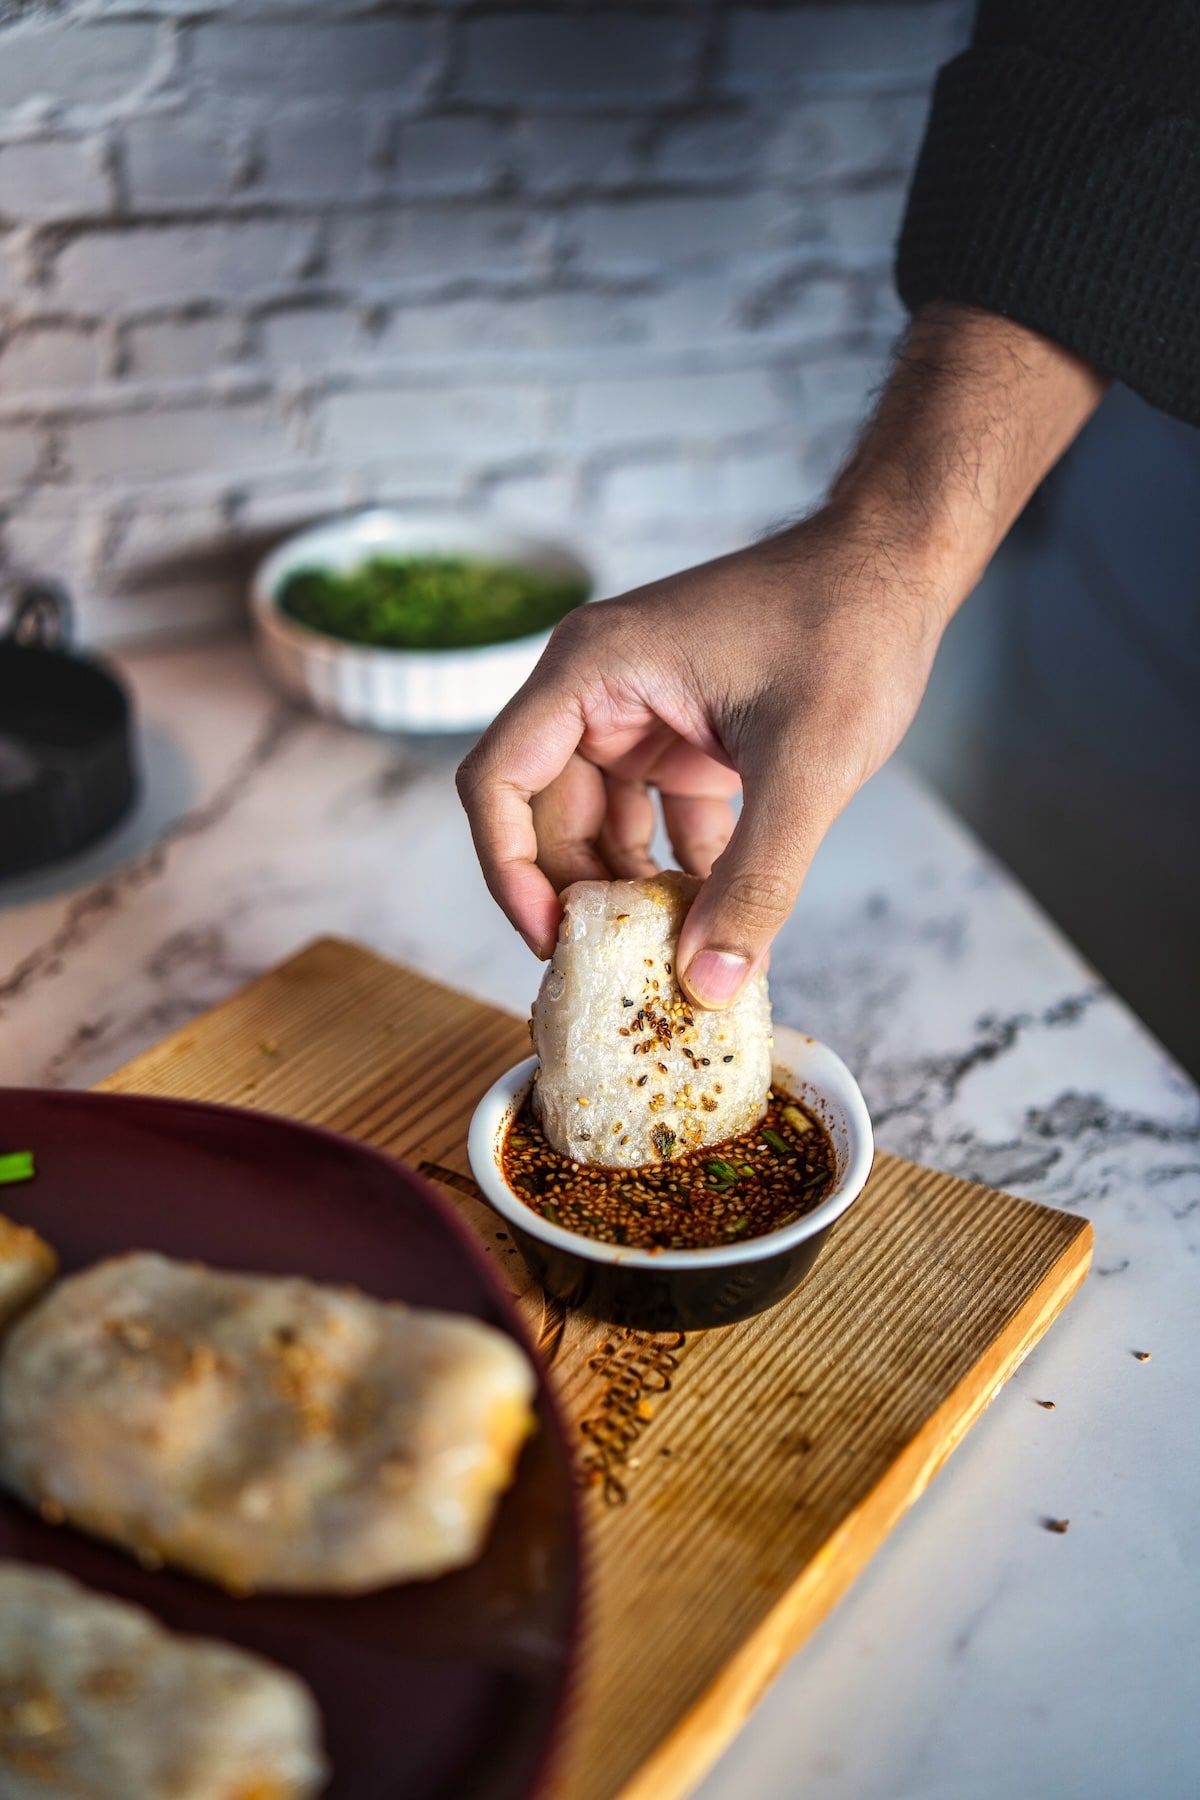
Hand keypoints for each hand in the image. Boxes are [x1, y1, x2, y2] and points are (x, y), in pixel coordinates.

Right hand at [455, 505, 946, 1006]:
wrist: (902, 566)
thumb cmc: (850, 626)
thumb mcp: (807, 767)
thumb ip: (757, 881)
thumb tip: (709, 985)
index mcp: (594, 670)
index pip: (498, 781)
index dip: (509, 870)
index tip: (551, 939)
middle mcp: (600, 690)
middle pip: (548, 816)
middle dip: (580, 896)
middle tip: (620, 972)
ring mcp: (641, 713)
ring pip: (602, 826)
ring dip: (633, 891)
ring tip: (672, 959)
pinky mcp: (684, 735)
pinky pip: (657, 819)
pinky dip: (681, 871)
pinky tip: (720, 924)